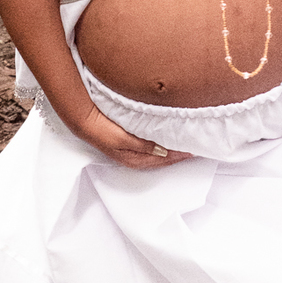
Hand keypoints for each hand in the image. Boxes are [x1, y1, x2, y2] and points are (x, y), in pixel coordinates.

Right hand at [73, 100, 192, 168]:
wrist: (86, 122)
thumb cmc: (102, 131)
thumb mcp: (122, 139)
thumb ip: (142, 145)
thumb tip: (163, 151)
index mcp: (135, 159)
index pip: (163, 159)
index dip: (179, 155)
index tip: (194, 149)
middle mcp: (137, 158)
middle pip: (163, 159)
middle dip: (179, 154)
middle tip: (195, 146)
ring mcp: (134, 151)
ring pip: (159, 154)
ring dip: (172, 149)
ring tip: (185, 142)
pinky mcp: (132, 143)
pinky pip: (153, 147)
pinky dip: (163, 144)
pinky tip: (168, 138)